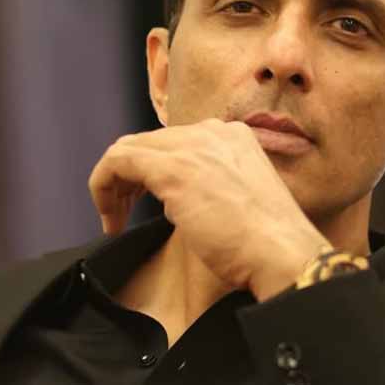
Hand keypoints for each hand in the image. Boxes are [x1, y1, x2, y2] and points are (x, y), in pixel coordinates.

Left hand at [88, 119, 330, 300]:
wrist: (282, 253)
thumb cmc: (265, 244)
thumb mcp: (238, 201)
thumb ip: (209, 188)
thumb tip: (176, 200)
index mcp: (233, 136)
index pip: (174, 142)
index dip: (151, 173)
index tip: (144, 203)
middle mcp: (212, 131)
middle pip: (149, 142)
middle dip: (128, 178)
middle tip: (121, 213)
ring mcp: (193, 146)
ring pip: (128, 148)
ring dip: (114, 184)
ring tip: (113, 218)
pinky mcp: (172, 168)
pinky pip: (117, 161)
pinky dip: (102, 185)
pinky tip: (110, 219)